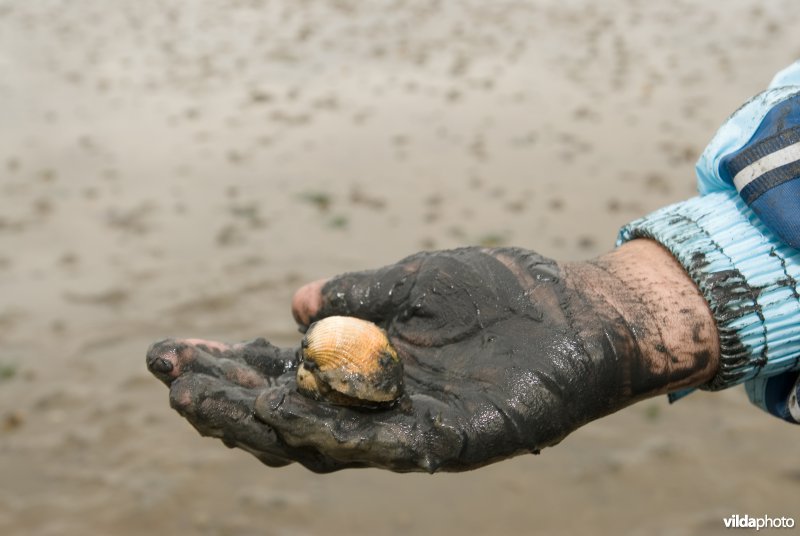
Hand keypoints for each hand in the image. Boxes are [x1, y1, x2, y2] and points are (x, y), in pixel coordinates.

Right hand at [146, 242, 717, 471]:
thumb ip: (362, 297)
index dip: (225, 366)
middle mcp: (379, 401)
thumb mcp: (418, 282)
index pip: (279, 372)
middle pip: (287, 412)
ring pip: (323, 438)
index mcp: (366, 361)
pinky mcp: (453, 442)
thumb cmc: (501, 293)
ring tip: (208, 400)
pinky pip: (386, 447)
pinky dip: (337, 434)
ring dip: (263, 420)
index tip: (170, 353)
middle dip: (227, 398)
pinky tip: (288, 417)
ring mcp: (412, 425)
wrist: (580, 313)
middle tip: (173, 381)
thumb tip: (295, 306)